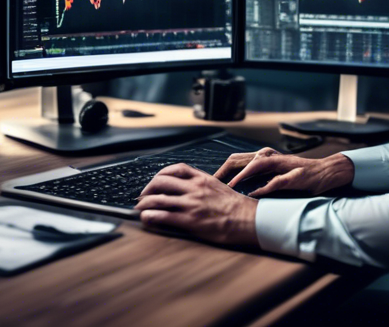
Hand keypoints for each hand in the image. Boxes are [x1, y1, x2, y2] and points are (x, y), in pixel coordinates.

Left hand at [135, 163, 258, 245]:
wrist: (249, 220)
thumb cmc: (236, 207)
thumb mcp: (219, 187)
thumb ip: (202, 185)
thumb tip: (189, 188)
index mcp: (202, 179)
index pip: (175, 169)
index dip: (160, 174)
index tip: (155, 182)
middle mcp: (194, 188)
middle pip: (161, 181)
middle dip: (147, 189)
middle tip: (143, 197)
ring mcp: (191, 204)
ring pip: (158, 198)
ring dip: (144, 204)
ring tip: (139, 209)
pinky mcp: (190, 220)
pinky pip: (163, 215)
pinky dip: (150, 216)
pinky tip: (147, 218)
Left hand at [214, 147, 354, 197]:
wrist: (325, 172)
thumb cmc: (297, 177)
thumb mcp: (272, 176)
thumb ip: (255, 179)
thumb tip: (231, 190)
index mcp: (262, 157)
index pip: (233, 160)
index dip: (219, 171)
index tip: (207, 184)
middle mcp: (268, 157)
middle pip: (238, 159)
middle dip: (223, 173)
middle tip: (210, 186)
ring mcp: (281, 164)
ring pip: (255, 165)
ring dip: (240, 177)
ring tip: (228, 187)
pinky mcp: (294, 173)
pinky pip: (277, 180)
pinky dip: (264, 187)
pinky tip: (254, 193)